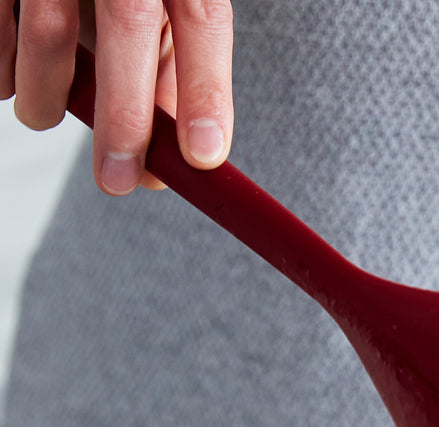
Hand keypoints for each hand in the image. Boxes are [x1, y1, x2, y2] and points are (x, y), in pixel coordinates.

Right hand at [1, 0, 233, 193]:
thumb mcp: (158, 20)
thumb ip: (166, 82)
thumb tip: (160, 166)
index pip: (203, 22)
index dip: (205, 91)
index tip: (202, 155)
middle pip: (130, 22)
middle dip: (125, 114)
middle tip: (117, 179)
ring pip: (50, 27)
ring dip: (46, 92)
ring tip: (43, 113)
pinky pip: (0, 25)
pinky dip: (5, 65)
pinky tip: (13, 80)